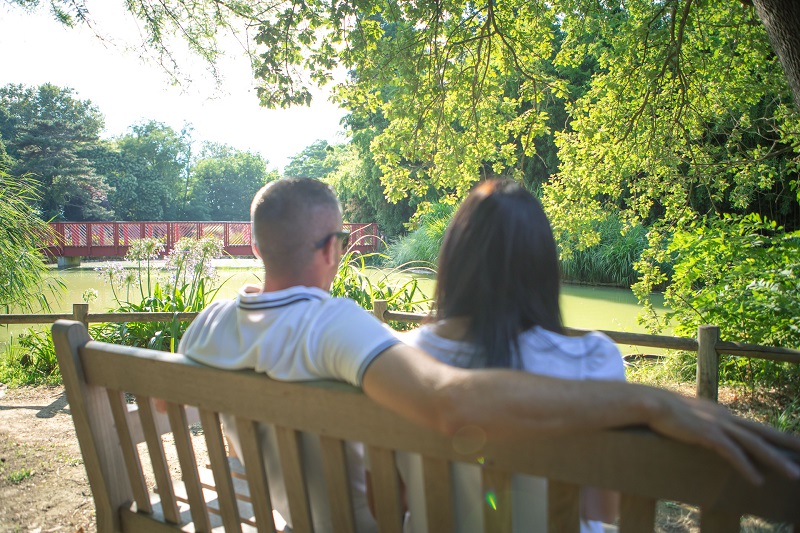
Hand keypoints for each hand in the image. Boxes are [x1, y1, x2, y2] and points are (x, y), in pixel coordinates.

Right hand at [649, 391, 799, 483]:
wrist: (651, 403)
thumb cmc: (666, 411)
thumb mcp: (691, 415)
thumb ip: (703, 422)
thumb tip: (707, 431)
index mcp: (724, 414)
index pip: (755, 427)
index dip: (776, 436)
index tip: (793, 444)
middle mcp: (726, 418)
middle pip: (764, 432)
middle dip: (788, 443)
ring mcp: (719, 426)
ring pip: (755, 444)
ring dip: (776, 460)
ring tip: (794, 474)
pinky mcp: (708, 435)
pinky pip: (733, 453)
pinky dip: (747, 467)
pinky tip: (757, 480)